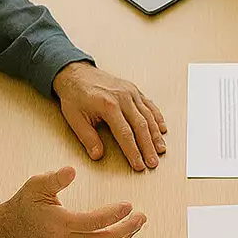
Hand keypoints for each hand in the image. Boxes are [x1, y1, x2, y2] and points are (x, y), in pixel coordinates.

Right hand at [0, 166, 145, 237]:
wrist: (11, 231)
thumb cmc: (26, 204)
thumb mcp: (36, 185)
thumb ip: (55, 178)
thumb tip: (72, 169)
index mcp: (57, 224)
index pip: (92, 222)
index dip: (113, 215)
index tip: (129, 205)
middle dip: (126, 230)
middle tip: (142, 217)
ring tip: (138, 224)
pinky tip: (123, 234)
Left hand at [53, 61, 167, 170]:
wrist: (75, 73)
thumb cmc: (74, 95)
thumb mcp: (74, 118)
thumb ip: (87, 137)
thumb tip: (97, 155)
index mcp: (108, 105)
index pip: (125, 133)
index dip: (133, 151)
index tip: (139, 165)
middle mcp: (123, 97)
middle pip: (141, 126)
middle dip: (148, 147)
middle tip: (153, 163)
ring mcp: (130, 92)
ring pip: (148, 116)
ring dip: (156, 135)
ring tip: (161, 150)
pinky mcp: (134, 90)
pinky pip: (149, 105)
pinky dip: (157, 118)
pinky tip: (162, 129)